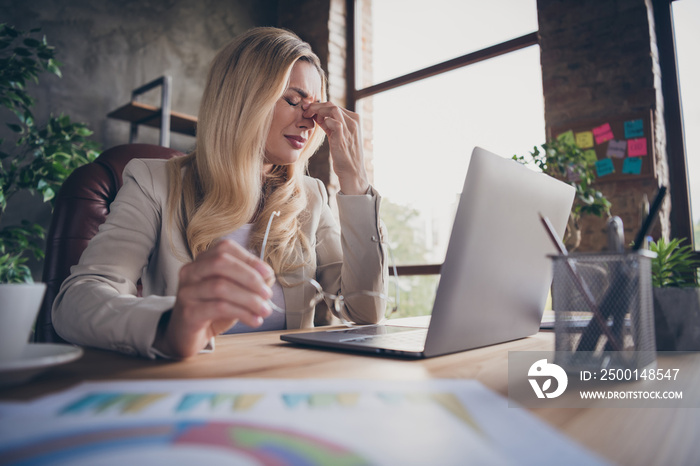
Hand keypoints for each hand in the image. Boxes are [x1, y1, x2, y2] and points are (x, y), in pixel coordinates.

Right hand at [154, 239, 274, 358]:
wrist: (186, 335)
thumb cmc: (212, 310)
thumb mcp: (234, 292)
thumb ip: (250, 281)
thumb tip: (268, 276)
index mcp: (202, 261)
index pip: (225, 249)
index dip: (249, 259)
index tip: (268, 274)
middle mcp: (191, 271)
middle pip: (220, 262)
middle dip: (249, 277)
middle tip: (267, 294)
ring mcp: (187, 291)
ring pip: (220, 286)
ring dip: (249, 299)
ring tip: (264, 310)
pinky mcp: (188, 312)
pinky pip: (218, 307)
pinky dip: (242, 313)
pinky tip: (253, 320)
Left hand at [303, 102, 369, 194]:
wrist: (352, 171)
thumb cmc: (344, 156)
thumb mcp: (337, 136)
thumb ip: (329, 125)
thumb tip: (317, 116)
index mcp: (354, 119)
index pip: (335, 106)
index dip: (320, 106)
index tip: (308, 109)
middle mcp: (354, 121)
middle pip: (333, 105)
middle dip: (316, 106)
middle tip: (305, 110)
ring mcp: (349, 127)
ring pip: (332, 109)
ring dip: (317, 110)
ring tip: (308, 114)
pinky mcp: (343, 135)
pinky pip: (331, 121)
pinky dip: (322, 121)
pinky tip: (315, 124)